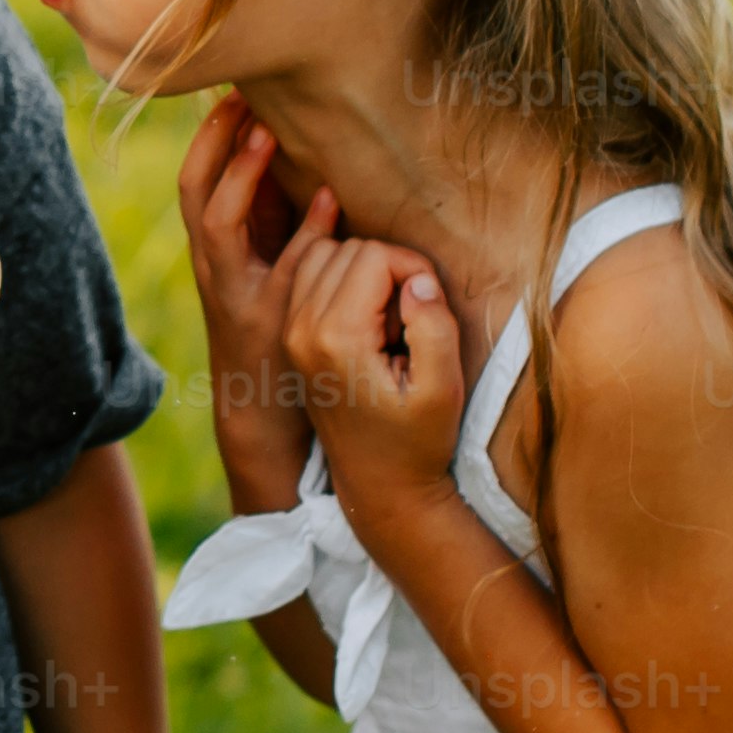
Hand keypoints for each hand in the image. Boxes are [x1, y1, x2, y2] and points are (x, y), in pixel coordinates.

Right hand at [179, 97, 351, 510]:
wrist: (262, 414)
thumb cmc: (271, 332)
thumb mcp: (259, 272)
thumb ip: (268, 225)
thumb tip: (287, 165)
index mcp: (213, 254)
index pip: (194, 182)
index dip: (209, 136)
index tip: (232, 91)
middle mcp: (214, 270)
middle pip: (194, 193)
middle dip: (216, 141)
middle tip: (241, 96)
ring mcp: (237, 295)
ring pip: (219, 225)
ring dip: (243, 176)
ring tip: (267, 132)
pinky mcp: (268, 321)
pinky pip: (284, 268)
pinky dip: (306, 231)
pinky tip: (329, 201)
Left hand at [275, 222, 473, 521]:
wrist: (377, 485)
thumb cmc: (416, 441)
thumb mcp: (443, 389)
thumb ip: (434, 327)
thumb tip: (417, 279)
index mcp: (334, 338)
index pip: (373, 254)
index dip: (413, 267)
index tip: (429, 308)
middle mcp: (300, 328)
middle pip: (348, 248)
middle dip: (389, 267)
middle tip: (412, 316)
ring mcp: (290, 331)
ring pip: (324, 252)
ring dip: (363, 270)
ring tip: (390, 315)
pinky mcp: (290, 335)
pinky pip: (310, 274)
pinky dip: (341, 277)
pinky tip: (367, 315)